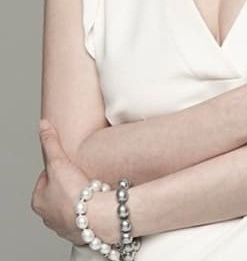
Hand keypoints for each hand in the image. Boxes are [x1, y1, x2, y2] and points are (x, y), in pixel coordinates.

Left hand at [31, 119, 90, 244]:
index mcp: (39, 202)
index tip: (68, 163)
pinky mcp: (82, 231)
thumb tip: (43, 126)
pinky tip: (98, 197)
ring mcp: (65, 226)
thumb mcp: (58, 162)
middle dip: (69, 182)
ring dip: (80, 195)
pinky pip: (85, 214)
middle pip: (58, 191)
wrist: (95, 217)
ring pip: (72, 204)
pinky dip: (91, 206)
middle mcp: (49, 217)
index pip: (45, 178)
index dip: (58, 167)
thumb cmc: (73, 194)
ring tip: (92, 184)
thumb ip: (50, 143)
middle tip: (81, 172)